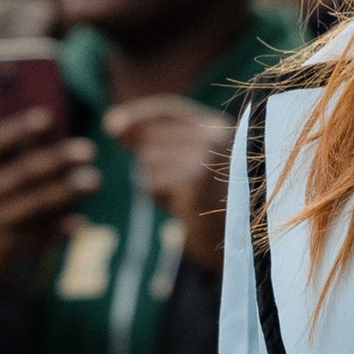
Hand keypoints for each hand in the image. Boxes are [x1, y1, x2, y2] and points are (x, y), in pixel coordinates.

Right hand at [0, 108, 94, 305]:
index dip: (19, 129)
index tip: (48, 117)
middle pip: (21, 175)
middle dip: (57, 161)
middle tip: (88, 150)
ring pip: (35, 206)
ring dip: (67, 193)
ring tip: (94, 181)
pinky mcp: (7, 250)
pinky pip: (40, 237)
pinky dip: (61, 230)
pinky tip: (82, 221)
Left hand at [106, 98, 234, 271]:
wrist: (243, 244)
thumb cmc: (212, 203)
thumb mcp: (192, 162)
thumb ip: (159, 139)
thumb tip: (112, 124)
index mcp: (218, 126)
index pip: (168, 108)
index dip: (137, 114)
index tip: (109, 125)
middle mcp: (215, 135)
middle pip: (151, 137)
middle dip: (150, 162)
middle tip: (178, 186)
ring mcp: (206, 157)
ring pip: (146, 160)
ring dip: (154, 183)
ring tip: (183, 197)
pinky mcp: (194, 181)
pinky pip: (150, 183)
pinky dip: (158, 198)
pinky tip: (181, 207)